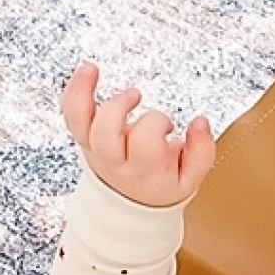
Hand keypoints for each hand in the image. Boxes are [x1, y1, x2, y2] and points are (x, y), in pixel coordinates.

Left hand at [62, 64, 215, 207]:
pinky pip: (72, 113)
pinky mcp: (85, 137)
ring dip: (86, 92)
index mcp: (144, 171)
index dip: (158, 124)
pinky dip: (76, 89)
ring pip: (81, 121)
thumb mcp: (190, 179)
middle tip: (137, 97)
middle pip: (106, 132)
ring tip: (97, 73)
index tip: (168, 126)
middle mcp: (115, 161)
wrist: (129, 204)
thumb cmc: (161, 184)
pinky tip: (88, 70)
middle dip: (121, 106)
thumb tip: (201, 122)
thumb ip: (202, 151)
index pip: (146, 142)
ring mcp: (95, 149)